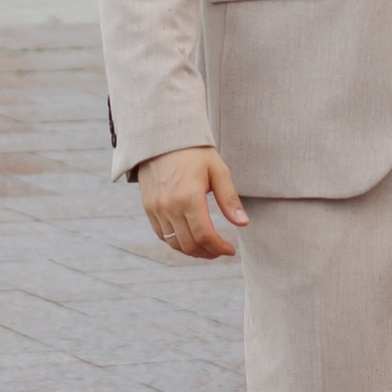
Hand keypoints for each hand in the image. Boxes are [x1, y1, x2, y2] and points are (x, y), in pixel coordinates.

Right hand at [139, 144, 246, 259]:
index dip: (219, 248)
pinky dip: (177, 243)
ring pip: (174, 243)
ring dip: (193, 251)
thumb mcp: (218, 171)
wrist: (162, 138)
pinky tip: (190, 239)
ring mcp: (156, 209)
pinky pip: (162, 235)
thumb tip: (243, 224)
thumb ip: (229, 199)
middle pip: (190, 244)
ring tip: (208, 248)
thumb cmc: (195, 153)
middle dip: (208, 253)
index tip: (230, 250)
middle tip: (221, 251)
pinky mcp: (148, 208)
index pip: (205, 235)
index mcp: (189, 197)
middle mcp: (170, 206)